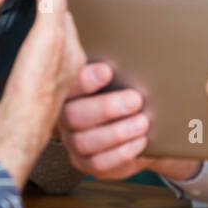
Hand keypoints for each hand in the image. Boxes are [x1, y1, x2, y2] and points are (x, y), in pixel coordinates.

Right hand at [0, 0, 89, 188]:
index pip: (56, 15)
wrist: (14, 130)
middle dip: (2, 22)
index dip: (35, 2)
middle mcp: (54, 66)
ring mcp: (33, 80)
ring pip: (8, 50)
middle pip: (27, 32)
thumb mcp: (46, 36)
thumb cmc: (35, 89)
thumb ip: (52, 3)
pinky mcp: (14, 92)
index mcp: (68, 50)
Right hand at [58, 66, 202, 182]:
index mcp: (68, 90)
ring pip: (86, 141)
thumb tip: (134, 44)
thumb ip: (118, 66)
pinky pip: (99, 163)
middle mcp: (64, 117)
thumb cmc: (126, 93)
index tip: (108, 71)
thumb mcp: (122, 76)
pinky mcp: (86, 163)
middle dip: (106, 108)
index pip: (67, 84)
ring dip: (118, 132)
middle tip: (136, 99)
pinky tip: (140, 141)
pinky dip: (122, 152)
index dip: (84, 80)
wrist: (140, 127)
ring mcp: (73, 142)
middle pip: (73, 115)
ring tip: (143, 122)